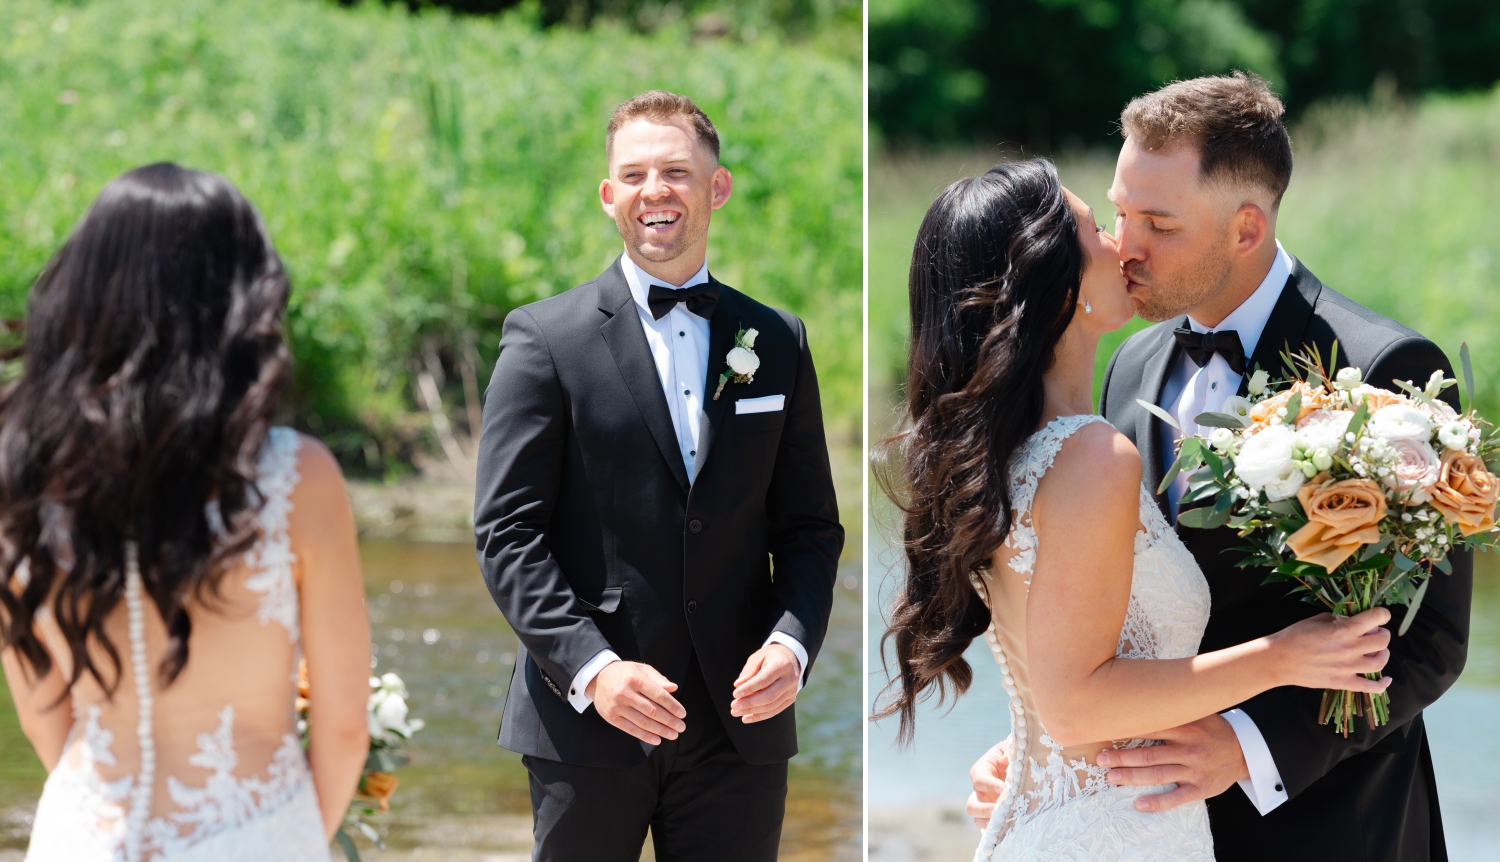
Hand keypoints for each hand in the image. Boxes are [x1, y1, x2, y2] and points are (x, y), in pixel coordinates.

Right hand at [586, 661, 685, 744]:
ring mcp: (617, 706)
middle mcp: (625, 693)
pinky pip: (631, 729)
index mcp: (635, 678)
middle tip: (681, 727)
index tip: (682, 714)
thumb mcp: (641, 669)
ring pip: (643, 722)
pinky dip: (645, 736)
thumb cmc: (624, 673)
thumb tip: (674, 688)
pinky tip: (657, 739)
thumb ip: (658, 679)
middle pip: (652, 711)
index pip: (658, 694)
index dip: (672, 706)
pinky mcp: (611, 717)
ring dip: (660, 730)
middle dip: (669, 721)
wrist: (597, 678)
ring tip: (673, 734)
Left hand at [730, 644, 799, 722]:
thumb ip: (748, 671)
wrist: (790, 658)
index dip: (749, 688)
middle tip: (733, 706)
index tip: (735, 694)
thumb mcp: (758, 657)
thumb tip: (738, 685)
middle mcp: (790, 679)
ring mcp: (791, 691)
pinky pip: (774, 711)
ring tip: (736, 712)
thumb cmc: (770, 657)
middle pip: (769, 696)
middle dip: (749, 703)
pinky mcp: (790, 699)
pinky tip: (746, 717)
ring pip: (771, 706)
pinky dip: (759, 716)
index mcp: (782, 665)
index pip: (764, 680)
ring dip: (752, 712)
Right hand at [966, 741, 1009, 827]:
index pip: (979, 779)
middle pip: (972, 804)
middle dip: (984, 809)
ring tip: (1003, 822)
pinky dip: (995, 828)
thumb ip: (1008, 751)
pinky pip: (988, 826)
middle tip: (999, 810)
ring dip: (988, 821)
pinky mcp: (993, 814)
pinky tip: (1008, 828)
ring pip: (977, 818)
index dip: (990, 786)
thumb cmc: (1016, 753)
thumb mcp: (1012, 748)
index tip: (1004, 790)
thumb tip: (1006, 760)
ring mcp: (986, 804)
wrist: (1023, 765)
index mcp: (982, 770)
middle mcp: (980, 790)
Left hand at [1097, 714, 1247, 810]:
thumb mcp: (1197, 713)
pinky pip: (1177, 797)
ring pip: (1158, 775)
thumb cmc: (1213, 729)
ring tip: (1111, 777)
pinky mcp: (1202, 788)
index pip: (1150, 728)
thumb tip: (1137, 695)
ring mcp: (1196, 770)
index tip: (1105, 732)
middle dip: (1122, 757)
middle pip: (1149, 754)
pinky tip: (1139, 805)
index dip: (1126, 730)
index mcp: (1186, 727)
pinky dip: (1157, 802)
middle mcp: (1189, 749)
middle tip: (1100, 759)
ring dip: (1132, 777)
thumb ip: (1172, 709)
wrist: (1245, 751)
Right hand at [1269, 607, 1392, 692]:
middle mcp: (1349, 649)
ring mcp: (1348, 668)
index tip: (1380, 615)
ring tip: (1377, 651)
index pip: (1375, 618)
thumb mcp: (1316, 620)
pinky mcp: (1343, 683)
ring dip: (1383, 654)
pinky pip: (1371, 687)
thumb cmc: (1294, 636)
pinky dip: (1382, 684)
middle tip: (1375, 633)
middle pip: (1382, 640)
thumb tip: (1351, 620)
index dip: (1382, 614)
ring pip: (1380, 661)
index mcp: (1342, 630)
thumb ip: (1338, 619)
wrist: (1278, 660)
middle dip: (1382, 633)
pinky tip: (1385, 678)